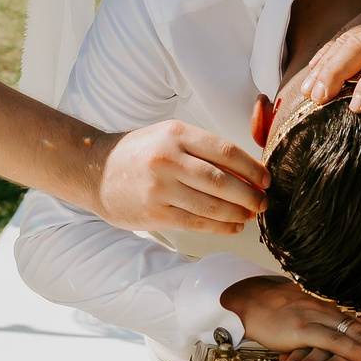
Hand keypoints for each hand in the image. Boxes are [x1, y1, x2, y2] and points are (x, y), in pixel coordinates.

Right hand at [92, 120, 265, 232]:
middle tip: (264, 201)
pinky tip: (233, 226)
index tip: (266, 178)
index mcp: (176, 134)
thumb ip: (202, 148)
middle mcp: (168, 159)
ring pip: (211, 205)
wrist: (95, 171)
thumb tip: (246, 171)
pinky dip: (220, 226)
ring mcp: (160, 188)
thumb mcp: (168, 135)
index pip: (225, 151)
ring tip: (251, 215)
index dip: (252, 168)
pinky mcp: (155, 213)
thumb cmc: (139, 152)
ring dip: (238, 213)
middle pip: (222, 181)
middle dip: (250, 194)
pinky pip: (196, 222)